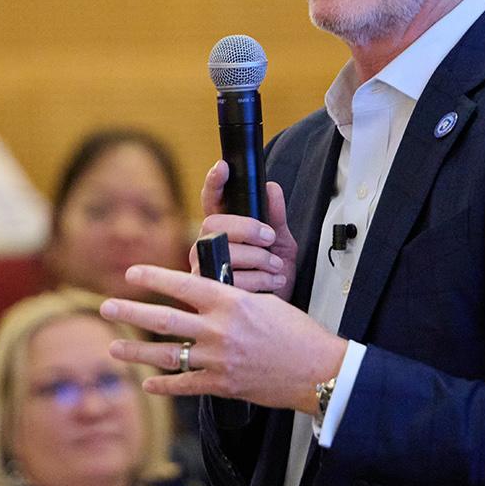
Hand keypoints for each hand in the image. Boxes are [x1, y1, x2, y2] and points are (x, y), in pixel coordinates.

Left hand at [101, 264, 345, 413]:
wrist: (319, 370)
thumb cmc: (297, 333)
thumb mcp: (264, 301)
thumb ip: (230, 299)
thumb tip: (205, 294)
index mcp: (230, 302)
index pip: (183, 284)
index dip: (154, 278)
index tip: (132, 274)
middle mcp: (218, 330)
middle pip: (164, 319)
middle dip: (130, 313)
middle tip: (106, 308)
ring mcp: (218, 360)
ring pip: (167, 355)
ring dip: (136, 353)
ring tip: (113, 349)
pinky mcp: (222, 385)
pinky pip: (185, 385)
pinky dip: (164, 386)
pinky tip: (147, 384)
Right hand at [197, 161, 298, 301]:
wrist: (276, 318)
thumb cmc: (272, 279)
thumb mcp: (281, 245)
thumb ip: (276, 217)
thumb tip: (271, 188)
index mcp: (222, 230)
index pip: (212, 201)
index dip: (215, 183)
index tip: (223, 168)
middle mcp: (206, 246)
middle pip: (213, 223)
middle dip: (246, 227)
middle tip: (268, 237)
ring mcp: (203, 269)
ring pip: (225, 251)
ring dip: (258, 258)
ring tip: (275, 267)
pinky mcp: (209, 292)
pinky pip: (232, 278)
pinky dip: (260, 279)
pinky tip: (272, 282)